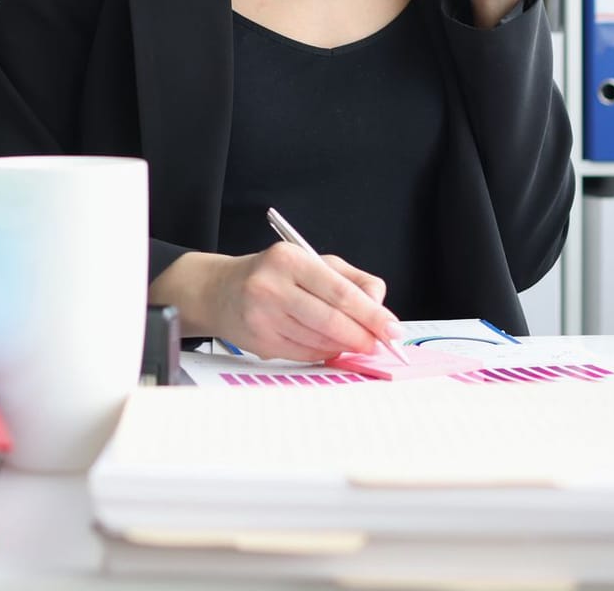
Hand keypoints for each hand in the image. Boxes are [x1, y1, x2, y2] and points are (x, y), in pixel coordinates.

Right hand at [151, 246, 397, 361]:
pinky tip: (327, 344)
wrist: (220, 291)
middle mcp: (271, 286)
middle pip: (331, 320)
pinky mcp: (259, 341)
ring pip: (319, 341)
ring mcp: (262, 317)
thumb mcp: (313, 262)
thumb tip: (380, 307)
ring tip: (353, 341)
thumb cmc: (274, 274)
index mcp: (289, 259)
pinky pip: (304, 353)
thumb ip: (352, 279)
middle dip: (362, 336)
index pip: (340, 291)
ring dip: (343, 345)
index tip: (393, 329)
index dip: (372, 314)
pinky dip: (323, 352)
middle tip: (379, 343)